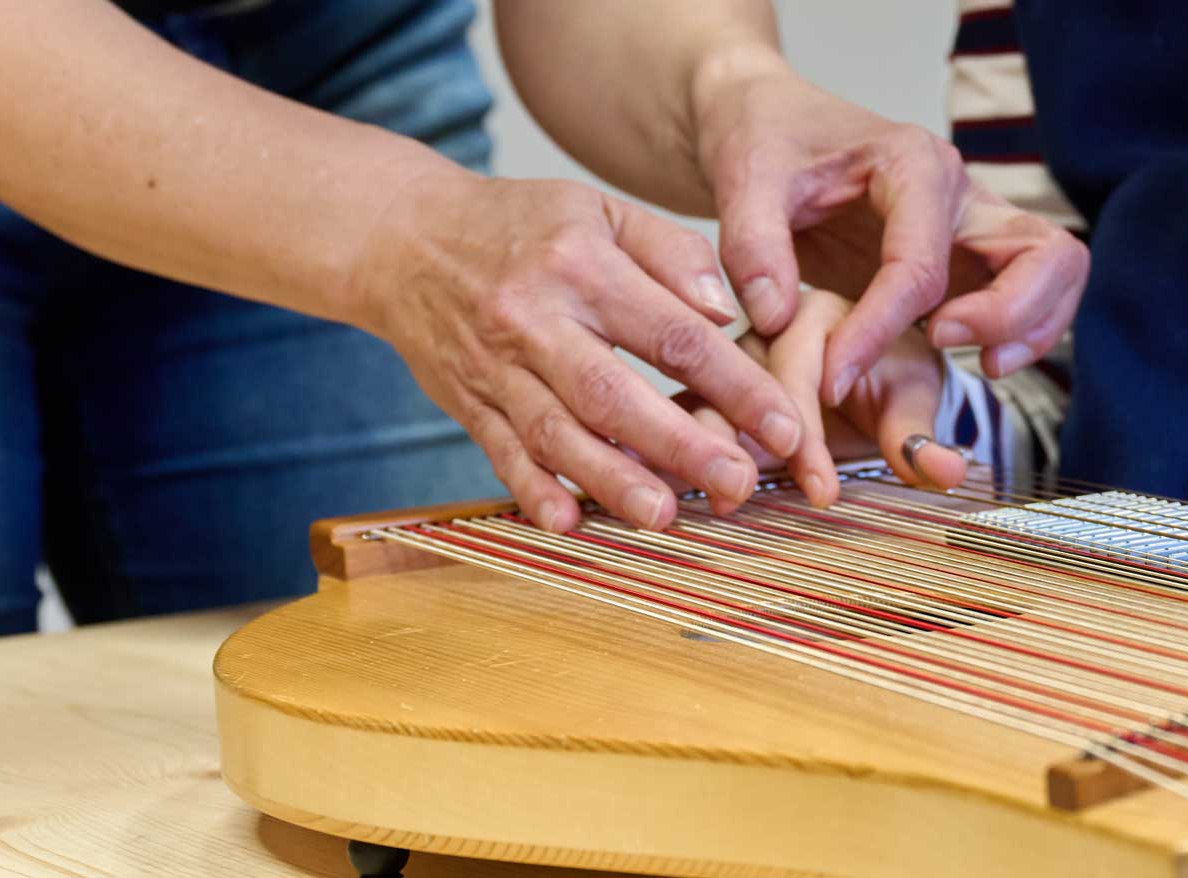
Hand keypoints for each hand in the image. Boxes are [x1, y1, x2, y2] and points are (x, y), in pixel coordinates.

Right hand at [341, 171, 803, 531]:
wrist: (402, 238)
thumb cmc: (520, 224)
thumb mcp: (599, 207)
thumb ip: (672, 253)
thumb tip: (728, 313)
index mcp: (581, 265)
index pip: (672, 334)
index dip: (735, 384)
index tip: (785, 426)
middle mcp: (535, 320)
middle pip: (615, 393)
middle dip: (681, 445)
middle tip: (739, 485)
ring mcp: (496, 367)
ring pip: (558, 433)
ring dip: (612, 480)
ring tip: (665, 516)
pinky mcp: (466, 403)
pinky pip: (501, 454)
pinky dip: (533, 492)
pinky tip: (570, 525)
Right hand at [682, 288, 967, 508]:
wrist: (866, 373)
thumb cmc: (889, 374)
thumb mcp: (910, 396)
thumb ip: (917, 435)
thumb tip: (944, 471)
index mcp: (811, 314)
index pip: (800, 371)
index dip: (808, 434)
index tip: (823, 490)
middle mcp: (757, 330)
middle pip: (734, 380)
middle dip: (735, 441)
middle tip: (742, 496)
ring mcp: (722, 363)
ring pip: (694, 399)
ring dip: (690, 450)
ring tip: (698, 501)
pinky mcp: (701, 393)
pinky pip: (674, 418)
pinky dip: (661, 453)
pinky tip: (652, 490)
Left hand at [688, 52, 1086, 404]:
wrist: (769, 119)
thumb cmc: (762, 139)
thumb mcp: (742, 180)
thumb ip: (753, 246)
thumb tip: (775, 318)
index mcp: (913, 164)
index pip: (920, 267)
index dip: (880, 331)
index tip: (833, 379)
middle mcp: (961, 190)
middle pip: (1042, 255)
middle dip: (1008, 316)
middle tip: (943, 348)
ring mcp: (974, 221)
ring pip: (1055, 271)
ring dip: (1033, 325)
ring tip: (983, 367)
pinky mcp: (971, 252)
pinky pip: (1030, 290)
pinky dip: (1021, 329)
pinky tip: (973, 359)